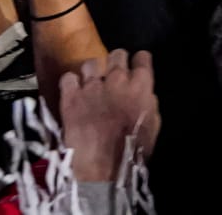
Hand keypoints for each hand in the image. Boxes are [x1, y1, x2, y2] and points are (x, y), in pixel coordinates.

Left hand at [61, 50, 160, 182]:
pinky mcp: (70, 96)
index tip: (137, 68)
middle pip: (117, 54)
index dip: (140, 62)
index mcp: (140, 85)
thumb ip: (150, 103)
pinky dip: (71, 83)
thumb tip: (145, 93)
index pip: (142, 57)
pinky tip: (73, 91)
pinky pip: (68, 77)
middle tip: (114, 74)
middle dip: (117, 61)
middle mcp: (116, 79)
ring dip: (93, 70)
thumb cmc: (132, 151)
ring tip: (91, 82)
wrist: (101, 168)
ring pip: (91, 62)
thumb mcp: (154, 126)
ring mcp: (91, 85)